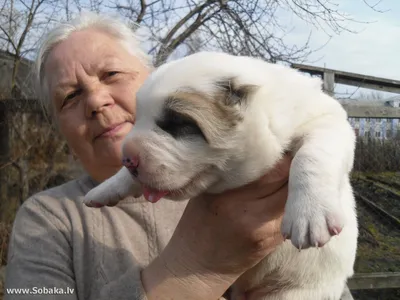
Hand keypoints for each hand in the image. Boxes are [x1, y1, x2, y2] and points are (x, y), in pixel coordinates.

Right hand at [142, 154, 291, 299]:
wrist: (197, 266)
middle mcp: (249, 213)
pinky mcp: (273, 241)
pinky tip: (286, 191)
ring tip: (292, 171)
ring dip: (294, 184)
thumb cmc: (197, 223)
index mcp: (228, 197)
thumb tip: (252, 148)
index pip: (268, 168)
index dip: (279, 152)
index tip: (280, 142)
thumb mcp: (206, 192)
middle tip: (292, 150)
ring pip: (292, 198)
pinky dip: (290, 201)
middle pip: (285, 181)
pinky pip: (290, 214)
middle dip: (291, 165)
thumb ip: (228, 173)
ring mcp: (264, 230)